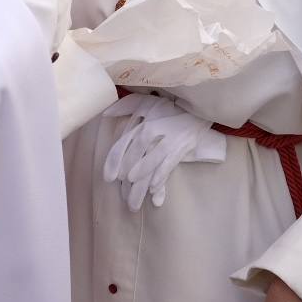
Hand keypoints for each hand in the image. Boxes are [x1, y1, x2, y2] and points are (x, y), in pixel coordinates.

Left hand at [101, 93, 225, 210]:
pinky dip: (161, 177)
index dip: (114, 161)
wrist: (195, 109)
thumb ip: (125, 107)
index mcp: (142, 123)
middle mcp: (154, 130)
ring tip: (134, 197)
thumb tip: (106, 113)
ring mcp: (169, 139)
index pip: (124, 143)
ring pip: (153, 160)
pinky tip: (154, 191)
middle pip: (137, 153)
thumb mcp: (146, 104)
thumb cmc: (168, 109)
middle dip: (127, 175)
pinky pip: (169, 164)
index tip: (109, 178)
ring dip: (143, 180)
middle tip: (122, 193)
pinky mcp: (182, 147)